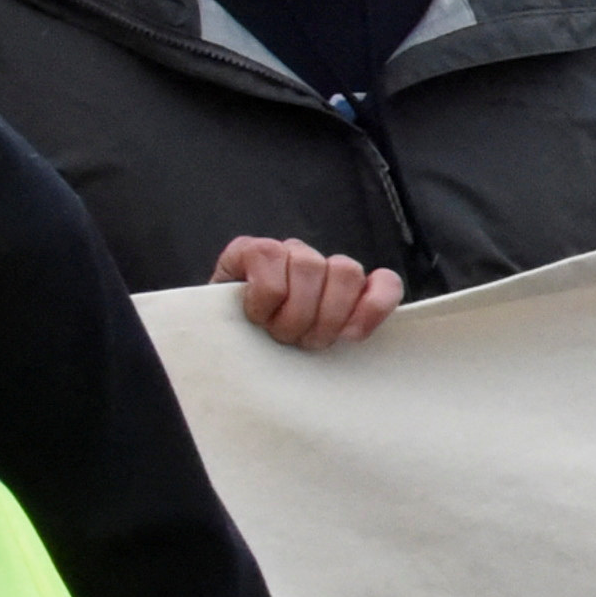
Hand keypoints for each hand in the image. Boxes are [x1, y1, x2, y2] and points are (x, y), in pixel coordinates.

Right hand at [213, 236, 401, 351]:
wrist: (211, 338)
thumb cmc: (265, 348)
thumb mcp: (310, 345)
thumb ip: (340, 334)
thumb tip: (359, 336)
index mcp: (341, 285)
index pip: (384, 281)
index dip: (374, 306)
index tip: (353, 337)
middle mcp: (317, 262)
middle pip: (347, 273)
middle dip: (325, 319)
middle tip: (302, 343)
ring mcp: (284, 251)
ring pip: (311, 268)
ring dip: (294, 313)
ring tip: (278, 334)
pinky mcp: (249, 249)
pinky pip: (272, 268)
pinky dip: (266, 301)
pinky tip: (256, 315)